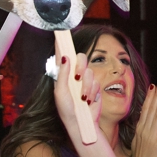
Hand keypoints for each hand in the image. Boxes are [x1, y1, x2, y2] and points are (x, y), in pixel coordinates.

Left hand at [52, 31, 101, 146]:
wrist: (81, 123)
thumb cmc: (67, 110)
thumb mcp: (61, 94)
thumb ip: (63, 75)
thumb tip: (65, 57)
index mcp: (62, 74)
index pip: (62, 55)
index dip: (61, 43)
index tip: (60, 32)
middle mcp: (73, 74)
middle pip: (80, 57)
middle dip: (80, 66)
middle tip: (77, 77)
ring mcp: (84, 80)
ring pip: (89, 70)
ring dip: (86, 85)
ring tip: (82, 98)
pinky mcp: (94, 87)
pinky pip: (96, 81)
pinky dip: (92, 91)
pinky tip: (88, 100)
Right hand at [128, 83, 156, 156]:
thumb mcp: (137, 142)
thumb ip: (141, 130)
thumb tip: (142, 121)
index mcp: (140, 130)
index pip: (145, 110)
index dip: (149, 98)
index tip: (153, 88)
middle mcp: (144, 131)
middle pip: (150, 110)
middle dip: (155, 96)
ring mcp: (151, 136)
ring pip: (156, 116)